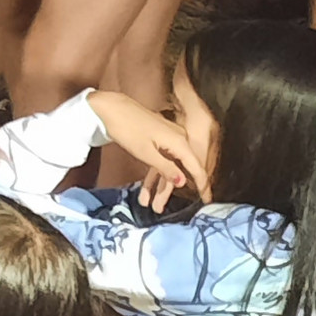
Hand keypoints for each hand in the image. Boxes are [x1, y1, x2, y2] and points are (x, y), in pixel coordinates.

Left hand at [87, 90, 210, 205]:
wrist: (109, 107)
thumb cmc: (127, 128)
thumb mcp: (145, 152)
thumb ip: (166, 168)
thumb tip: (183, 182)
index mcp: (179, 142)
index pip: (196, 168)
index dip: (203, 185)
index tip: (206, 201)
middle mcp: (178, 139)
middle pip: (179, 170)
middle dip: (168, 191)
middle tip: (159, 209)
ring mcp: (167, 138)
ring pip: (168, 166)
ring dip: (158, 185)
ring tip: (148, 204)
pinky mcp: (157, 138)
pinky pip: (160, 159)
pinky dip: (153, 173)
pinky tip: (145, 189)